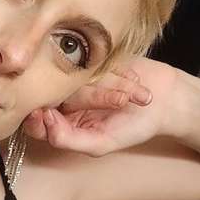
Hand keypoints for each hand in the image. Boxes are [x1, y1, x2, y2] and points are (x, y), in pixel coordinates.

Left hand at [22, 57, 179, 156]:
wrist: (164, 100)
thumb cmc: (132, 127)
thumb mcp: (101, 143)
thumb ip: (69, 141)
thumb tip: (45, 125)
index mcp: (60, 123)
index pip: (35, 123)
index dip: (36, 119)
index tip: (48, 114)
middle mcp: (64, 100)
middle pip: (50, 96)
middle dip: (77, 99)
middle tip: (98, 101)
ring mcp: (76, 77)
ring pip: (70, 78)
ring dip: (100, 89)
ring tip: (123, 98)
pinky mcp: (91, 57)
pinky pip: (89, 61)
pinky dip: (109, 74)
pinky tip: (127, 82)